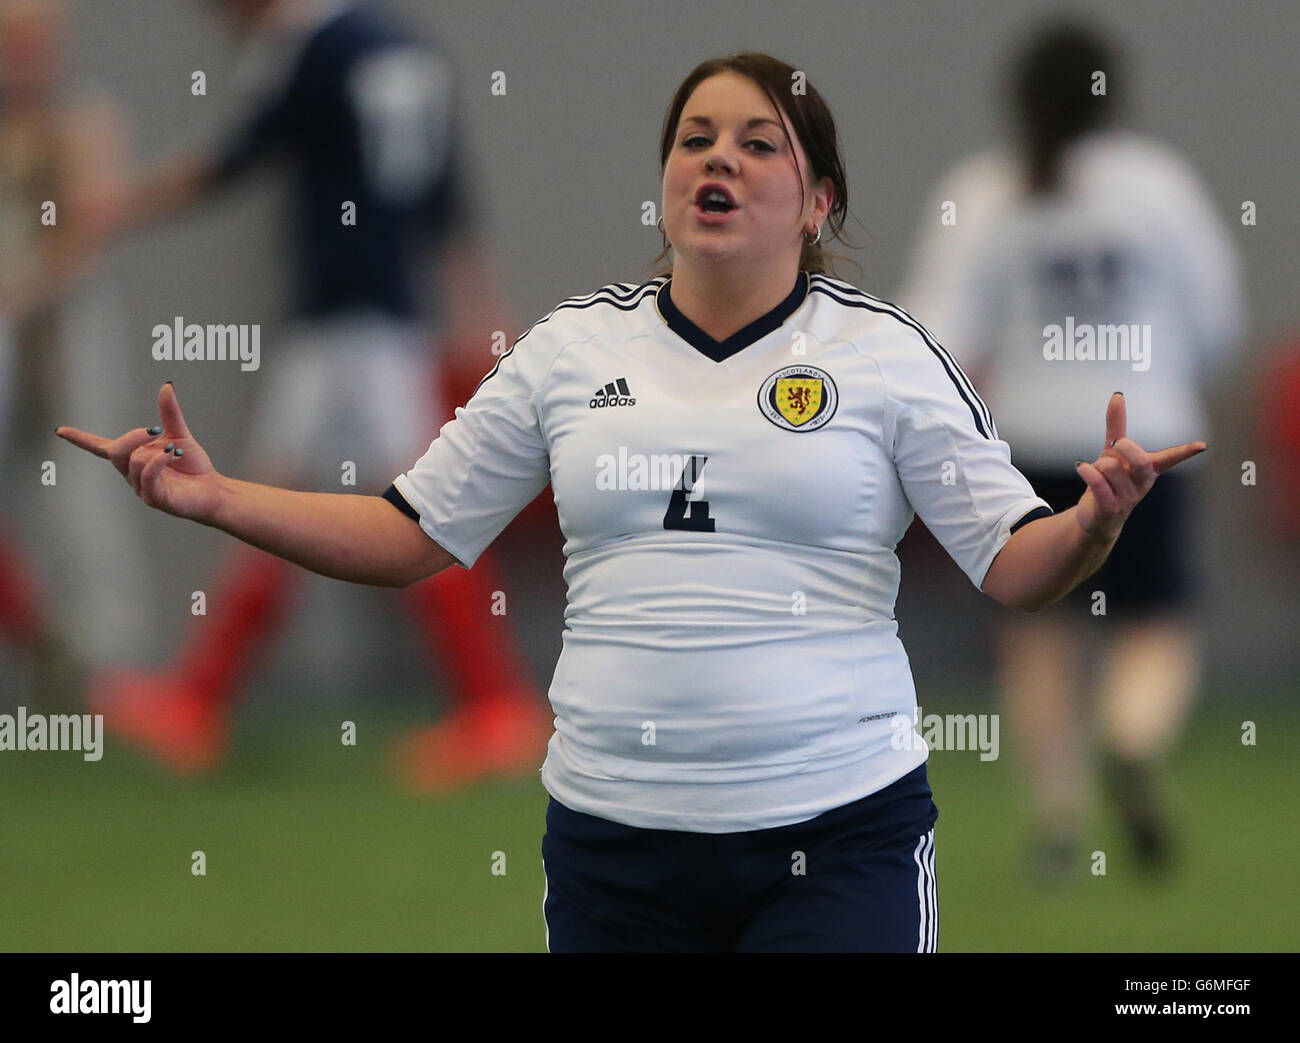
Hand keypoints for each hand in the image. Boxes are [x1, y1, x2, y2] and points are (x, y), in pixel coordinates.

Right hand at [56, 383, 222, 522]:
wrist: (214, 490)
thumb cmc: (193, 466)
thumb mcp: (179, 435)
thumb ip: (169, 414)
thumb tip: (166, 386)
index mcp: (132, 458)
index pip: (100, 448)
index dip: (81, 439)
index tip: (61, 430)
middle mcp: (132, 474)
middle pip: (115, 452)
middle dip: (131, 437)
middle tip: (154, 430)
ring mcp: (142, 488)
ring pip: (133, 462)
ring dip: (154, 451)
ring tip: (174, 450)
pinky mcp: (156, 499)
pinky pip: (148, 476)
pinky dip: (158, 462)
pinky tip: (171, 454)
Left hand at [1074, 392, 1204, 542]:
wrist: (1095, 517)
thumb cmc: (1109, 481)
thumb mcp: (1113, 452)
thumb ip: (1117, 425)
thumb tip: (1118, 396)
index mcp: (1148, 470)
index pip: (1170, 459)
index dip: (1184, 452)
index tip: (1201, 445)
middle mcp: (1141, 484)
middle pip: (1142, 462)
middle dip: (1127, 448)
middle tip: (1116, 444)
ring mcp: (1127, 498)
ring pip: (1112, 469)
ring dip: (1098, 464)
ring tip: (1095, 469)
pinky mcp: (1110, 508)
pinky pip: (1099, 484)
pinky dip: (1088, 472)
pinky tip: (1082, 467)